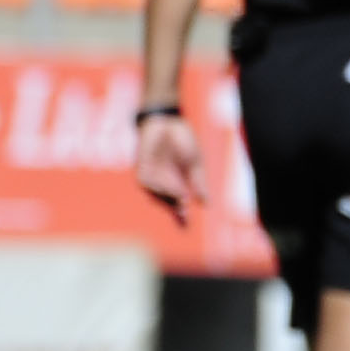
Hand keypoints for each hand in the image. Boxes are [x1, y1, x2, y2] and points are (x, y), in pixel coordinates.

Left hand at [135, 109, 200, 226]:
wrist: (167, 122)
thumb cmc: (182, 141)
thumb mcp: (194, 163)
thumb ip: (198, 181)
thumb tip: (206, 204)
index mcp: (177, 183)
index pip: (178, 205)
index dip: (181, 218)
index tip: (186, 228)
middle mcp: (163, 183)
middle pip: (167, 204)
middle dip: (175, 214)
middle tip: (184, 222)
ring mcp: (152, 176)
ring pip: (157, 196)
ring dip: (169, 199)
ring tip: (182, 201)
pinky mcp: (142, 168)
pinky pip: (147, 183)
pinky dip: (158, 187)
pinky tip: (172, 188)